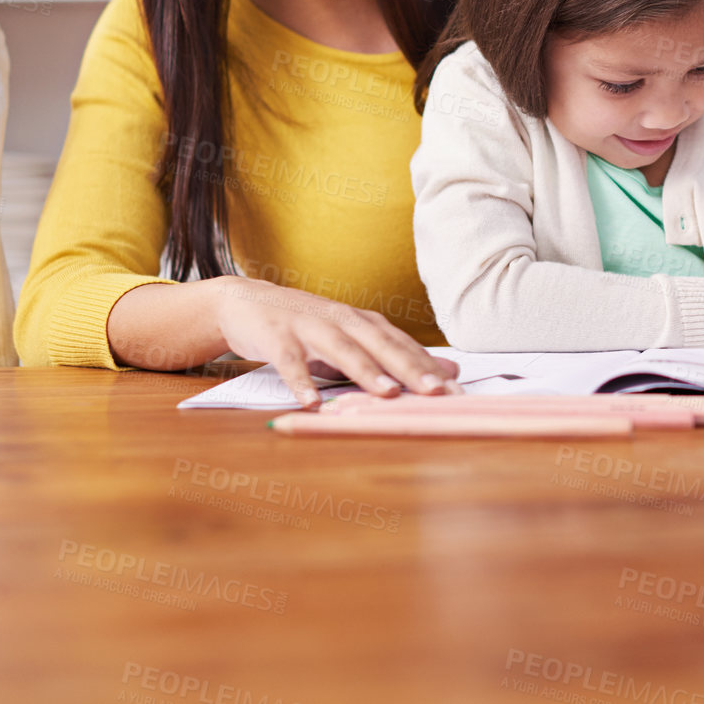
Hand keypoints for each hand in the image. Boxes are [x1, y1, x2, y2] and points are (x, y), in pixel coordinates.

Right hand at [209, 276, 460, 406]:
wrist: (247, 302)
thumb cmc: (308, 326)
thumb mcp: (352, 338)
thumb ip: (395, 355)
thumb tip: (447, 372)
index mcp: (363, 322)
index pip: (403, 345)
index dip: (430, 368)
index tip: (456, 390)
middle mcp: (342, 320)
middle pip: (380, 344)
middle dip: (410, 367)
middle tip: (435, 391)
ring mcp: (309, 326)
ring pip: (342, 349)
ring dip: (365, 371)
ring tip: (386, 393)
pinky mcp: (277, 337)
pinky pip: (289, 362)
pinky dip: (301, 382)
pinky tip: (312, 403)